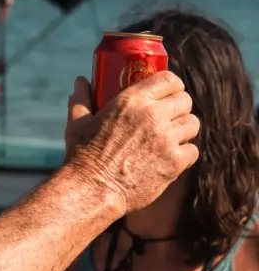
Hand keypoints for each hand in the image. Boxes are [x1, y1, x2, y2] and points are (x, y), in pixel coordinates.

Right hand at [64, 71, 199, 214]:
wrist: (92, 190)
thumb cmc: (82, 156)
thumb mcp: (77, 122)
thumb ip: (81, 98)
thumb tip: (81, 81)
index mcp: (130, 101)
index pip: (168, 80)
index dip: (172, 85)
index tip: (167, 92)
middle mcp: (152, 116)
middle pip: (184, 100)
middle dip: (178, 106)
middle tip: (169, 116)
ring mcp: (166, 139)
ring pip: (193, 124)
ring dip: (184, 128)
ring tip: (172, 135)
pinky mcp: (174, 162)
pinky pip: (193, 150)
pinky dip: (185, 153)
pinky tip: (171, 156)